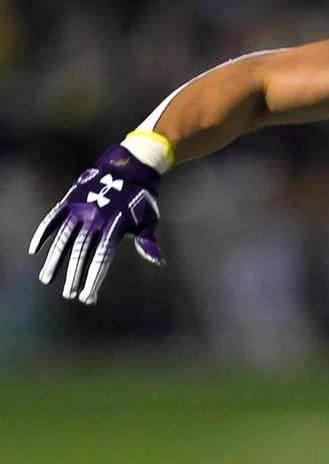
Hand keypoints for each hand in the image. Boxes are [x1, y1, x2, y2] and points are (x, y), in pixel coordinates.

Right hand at [29, 143, 163, 304]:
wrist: (129, 167)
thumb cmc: (141, 200)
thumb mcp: (149, 220)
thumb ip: (147, 241)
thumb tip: (158, 262)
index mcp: (115, 225)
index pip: (102, 258)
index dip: (93, 278)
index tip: (88, 296)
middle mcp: (95, 217)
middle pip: (81, 252)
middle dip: (74, 275)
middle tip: (69, 294)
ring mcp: (80, 207)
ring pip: (64, 238)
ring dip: (54, 259)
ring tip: (47, 279)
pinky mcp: (70, 199)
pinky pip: (53, 218)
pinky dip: (44, 233)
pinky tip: (35, 250)